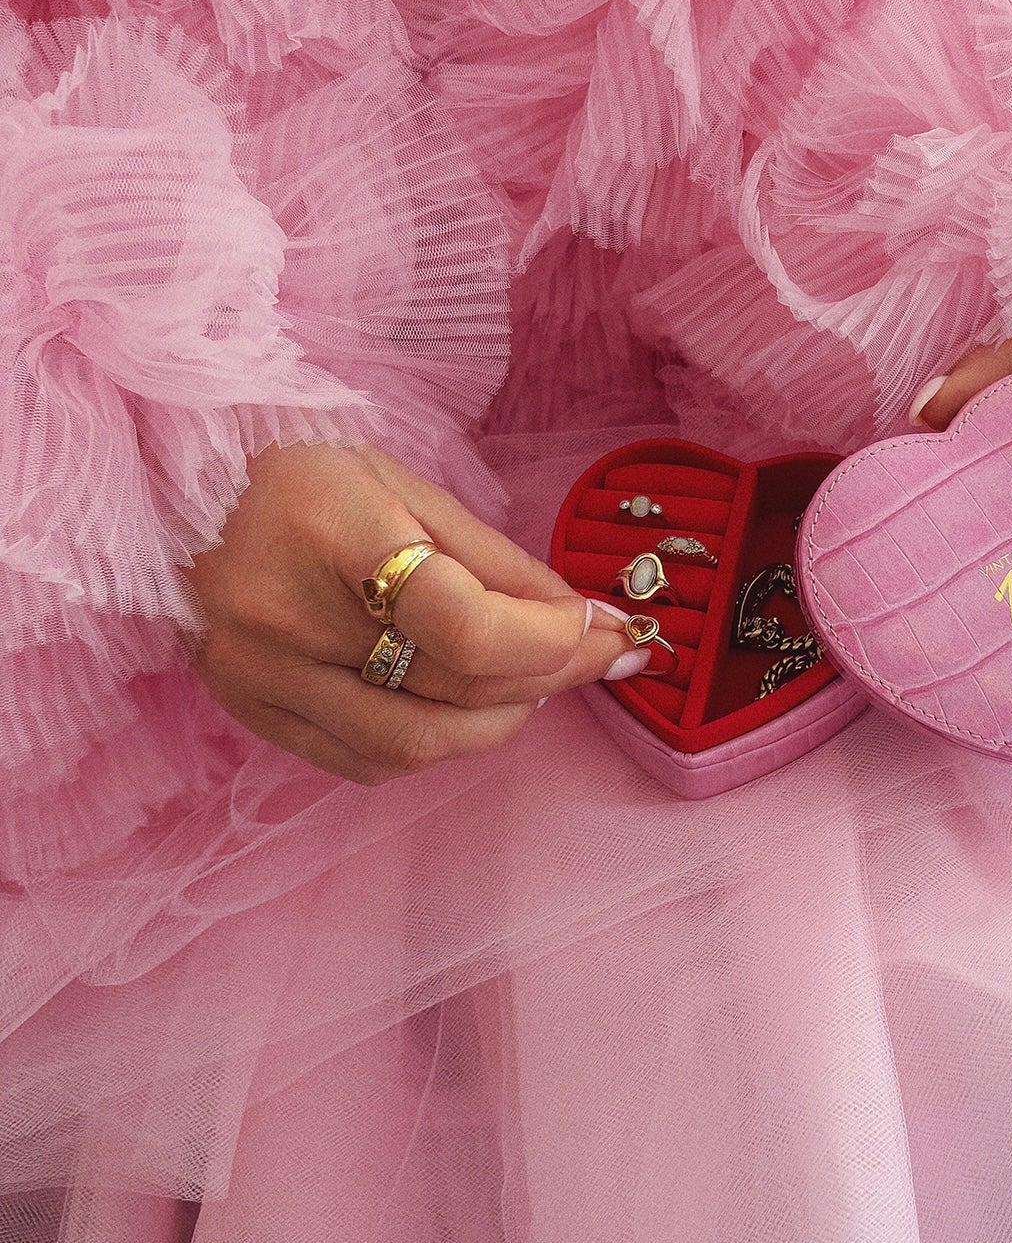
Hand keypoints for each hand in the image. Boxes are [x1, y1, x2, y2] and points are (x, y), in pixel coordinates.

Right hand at [185, 443, 644, 781]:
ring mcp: (259, 676)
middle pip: (452, 685)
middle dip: (548, 677)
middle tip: (595, 655)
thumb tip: (582, 624)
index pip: (463, 624)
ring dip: (497, 723)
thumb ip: (497, 564)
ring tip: (529, 685)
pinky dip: (432, 745)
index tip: (605, 632)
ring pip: (414, 745)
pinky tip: (458, 707)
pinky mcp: (249, 714)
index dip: (549, 641)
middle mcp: (283, 615)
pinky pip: (365, 763)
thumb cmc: (308, 479)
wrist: (177, 491)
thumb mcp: (410, 489)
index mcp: (330, 528)